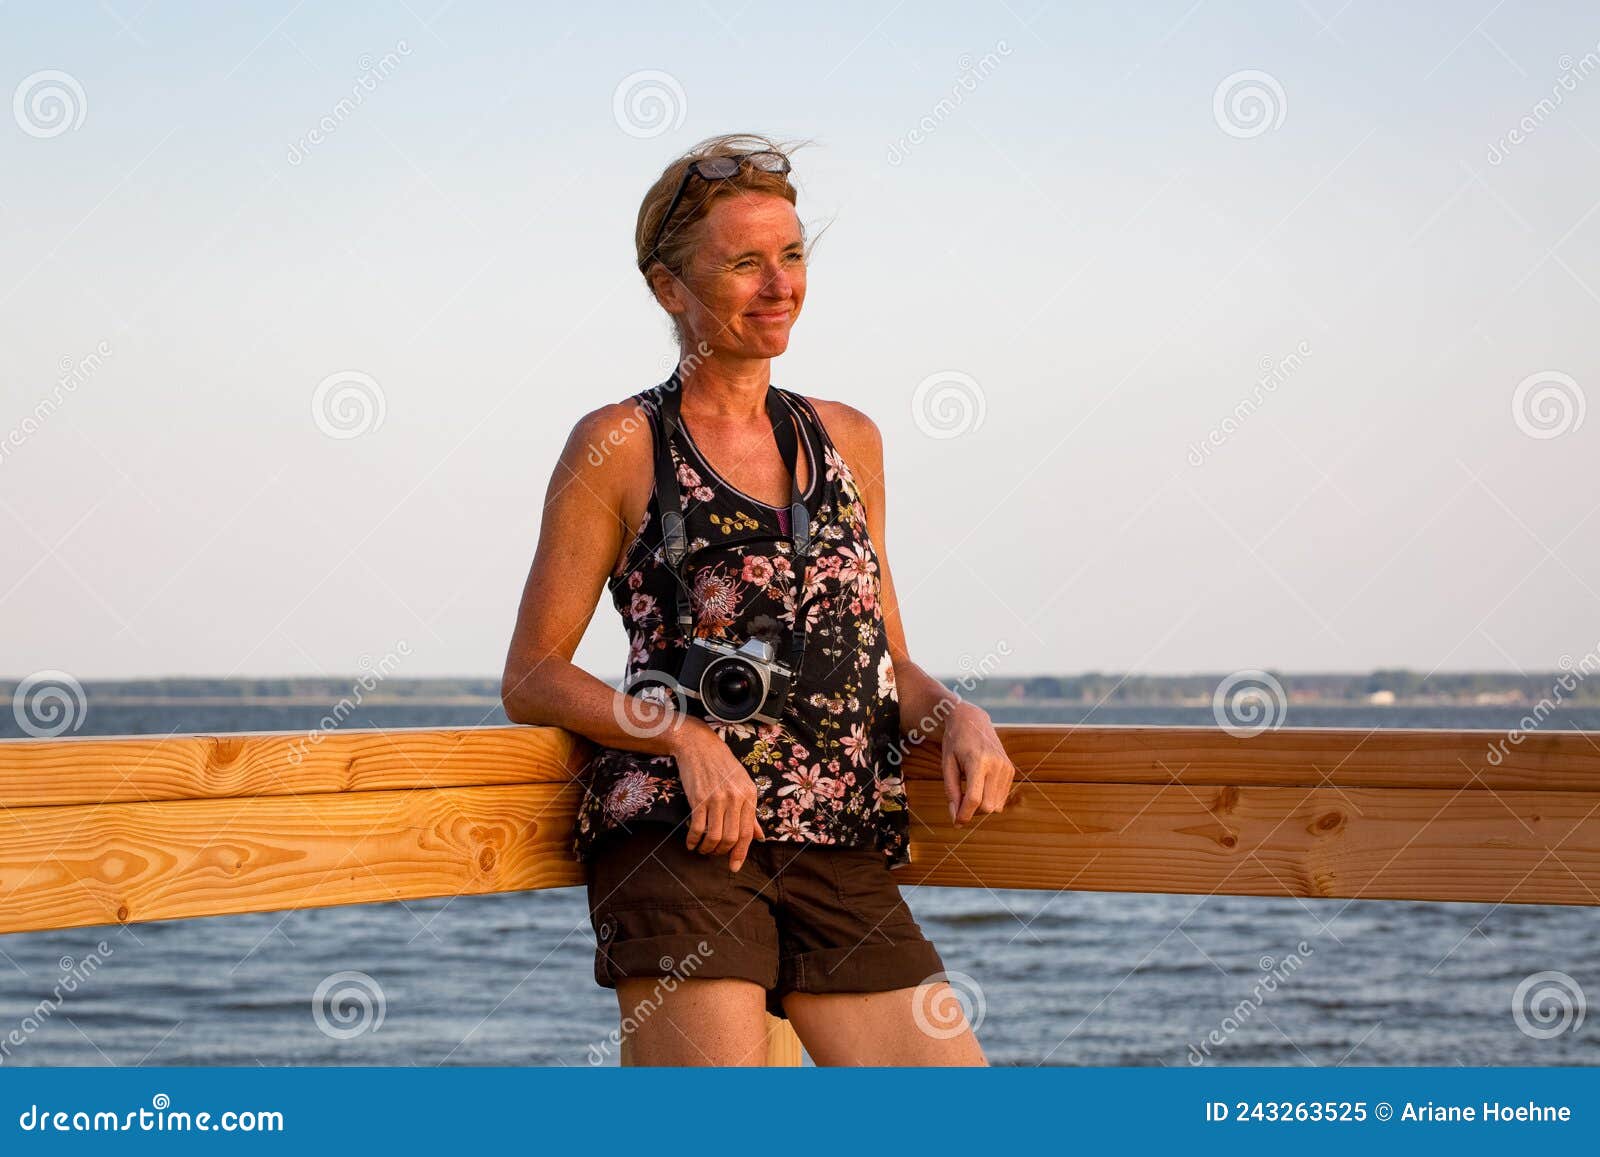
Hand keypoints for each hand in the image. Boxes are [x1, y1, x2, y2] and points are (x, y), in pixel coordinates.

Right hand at [669, 718, 766, 870]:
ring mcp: (717, 798)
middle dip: (722, 852)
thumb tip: (760, 837)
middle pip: (732, 838)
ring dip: (708, 849)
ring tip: (703, 849)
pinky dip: (694, 841)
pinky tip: (691, 843)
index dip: (741, 853)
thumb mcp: (743, 785)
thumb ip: (751, 813)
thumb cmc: (723, 766)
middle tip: (715, 854)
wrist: (700, 746)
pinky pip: (697, 828)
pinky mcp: (699, 798)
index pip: (748, 832)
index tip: (734, 866)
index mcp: (749, 795)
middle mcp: (735, 798)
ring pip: (715, 836)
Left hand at [940, 702, 1014, 826]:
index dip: (965, 815)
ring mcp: (1006, 767)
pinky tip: (979, 786)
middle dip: (972, 811)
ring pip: (996, 806)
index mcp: (978, 761)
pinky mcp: (1011, 769)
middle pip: (987, 806)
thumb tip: (956, 817)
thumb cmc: (955, 742)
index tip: (956, 823)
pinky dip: (989, 799)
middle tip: (959, 803)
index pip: (975, 799)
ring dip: (981, 807)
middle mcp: (997, 765)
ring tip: (968, 791)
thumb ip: (951, 791)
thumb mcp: (947, 765)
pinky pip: (1002, 798)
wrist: (972, 720)